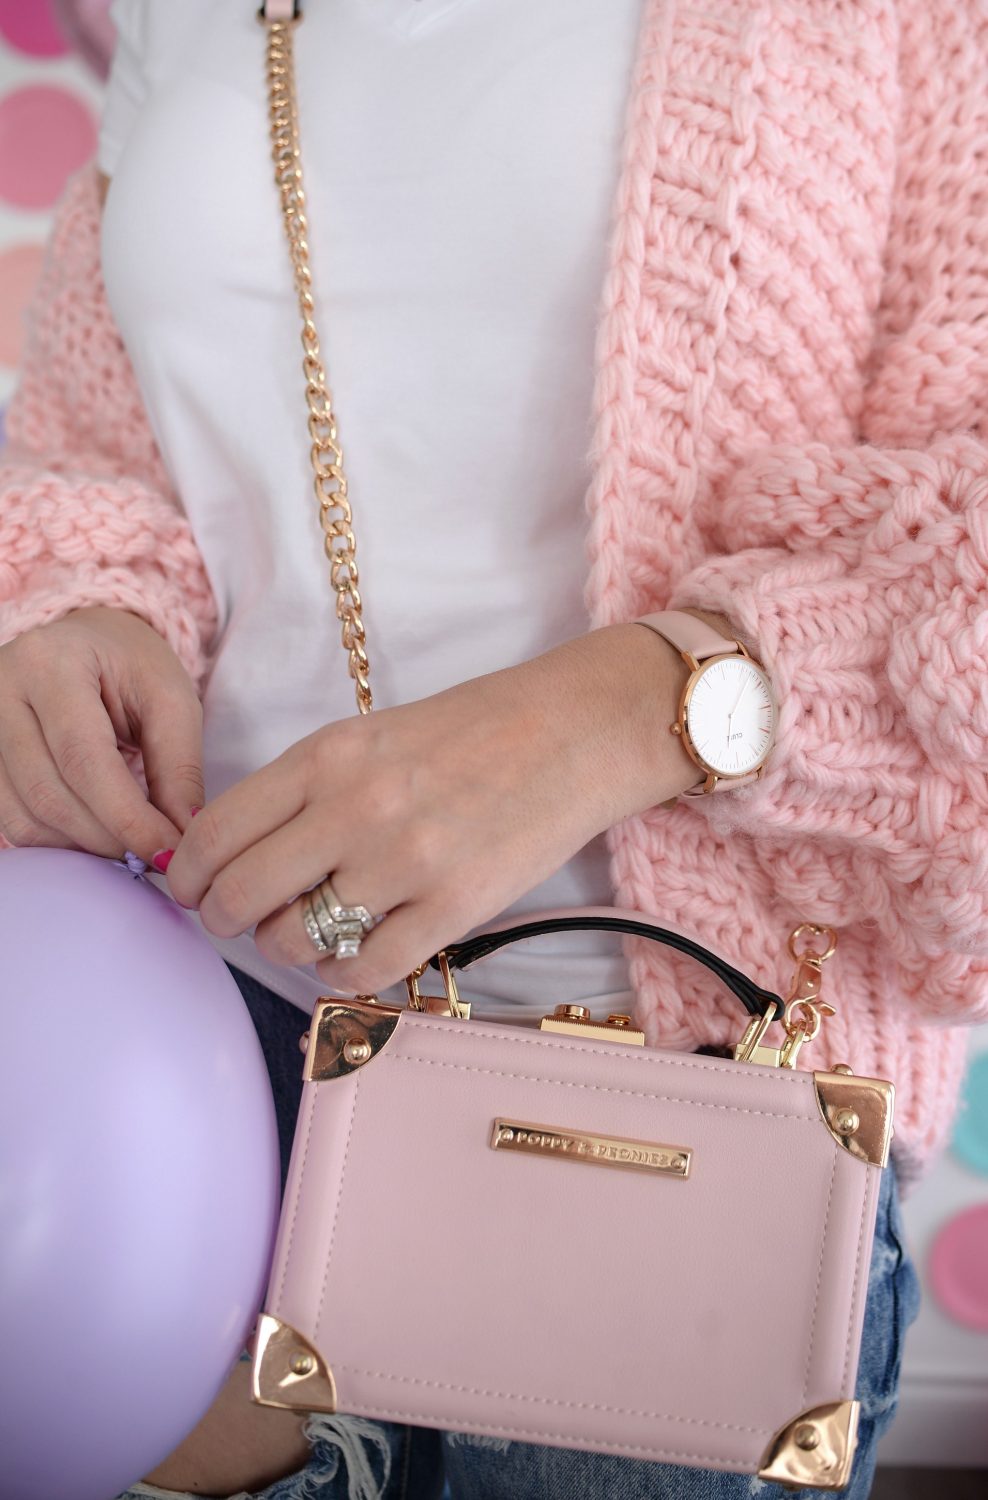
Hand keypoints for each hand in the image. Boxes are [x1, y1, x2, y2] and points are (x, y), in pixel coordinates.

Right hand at [0, 606, 202, 860]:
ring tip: (128, 844)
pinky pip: (10, 821)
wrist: (87, 643)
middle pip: (48, 793)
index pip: (83, 758)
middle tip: (154, 854)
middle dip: (108, 838)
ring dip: (82, 846)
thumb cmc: (132, 666)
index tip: (167, 853)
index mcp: (50, 663)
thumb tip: (181, 838)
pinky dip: (57, 842)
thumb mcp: (171, 701)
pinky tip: (95, 835)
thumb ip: (178, 769)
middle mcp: (0, 691)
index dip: (126, 816)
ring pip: (24, 816)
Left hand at [162, 625, 701, 994]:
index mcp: (327, 757)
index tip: (194, 889)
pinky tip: (347, 959)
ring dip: (284, 949)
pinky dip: (339, 977)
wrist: (571, 732)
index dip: (192, 874)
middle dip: (223, 919)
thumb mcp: (370, 736)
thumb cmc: (470, 732)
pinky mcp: (455, 908)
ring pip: (296, 939)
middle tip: (234, 922)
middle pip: (243, 892)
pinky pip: (364, 970)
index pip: (219, 831)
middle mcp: (355, 808)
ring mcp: (406, 862)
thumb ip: (303, 787)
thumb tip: (236, 852)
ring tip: (304, 936)